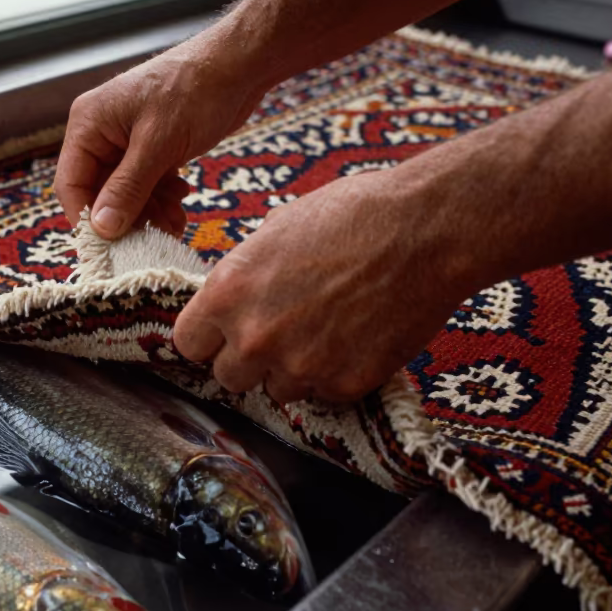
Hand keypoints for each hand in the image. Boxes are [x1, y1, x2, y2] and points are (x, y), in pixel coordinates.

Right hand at [52, 37, 266, 238]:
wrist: (238, 65)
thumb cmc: (195, 91)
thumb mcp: (158, 144)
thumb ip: (127, 188)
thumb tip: (101, 228)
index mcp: (89, 123)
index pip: (70, 183)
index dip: (88, 218)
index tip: (111, 246)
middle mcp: (101, 132)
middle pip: (98, 192)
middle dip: (125, 217)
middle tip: (153, 237)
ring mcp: (126, 140)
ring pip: (125, 193)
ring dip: (148, 212)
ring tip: (174, 222)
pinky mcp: (151, 146)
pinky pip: (145, 184)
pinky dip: (161, 199)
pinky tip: (181, 203)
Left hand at [172, 167, 475, 403]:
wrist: (423, 231)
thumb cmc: (351, 216)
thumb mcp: (275, 232)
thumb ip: (243, 276)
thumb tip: (231, 301)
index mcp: (228, 293)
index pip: (188, 344)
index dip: (209, 337)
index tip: (225, 332)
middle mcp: (255, 337)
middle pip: (228, 377)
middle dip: (249, 359)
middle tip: (282, 331)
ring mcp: (299, 366)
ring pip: (277, 389)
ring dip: (293, 369)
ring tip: (326, 328)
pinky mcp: (343, 385)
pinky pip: (324, 394)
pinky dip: (336, 373)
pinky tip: (357, 336)